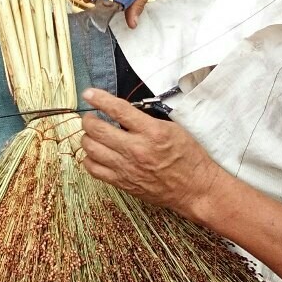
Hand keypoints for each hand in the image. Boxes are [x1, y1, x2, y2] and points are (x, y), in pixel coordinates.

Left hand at [79, 88, 225, 216]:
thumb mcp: (173, 129)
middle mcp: (136, 149)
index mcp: (151, 132)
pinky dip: (89, 159)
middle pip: (97, 129)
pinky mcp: (122, 183)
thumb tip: (122, 112)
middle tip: (91, 116)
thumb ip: (146, 120)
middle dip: (88, 119)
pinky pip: (93, 169)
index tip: (89, 94)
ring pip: (91, 148)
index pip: (118, 110)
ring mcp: (126, 168)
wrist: (194, 188)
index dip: (99, 99)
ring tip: (91, 134)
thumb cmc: (187, 157)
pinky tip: (95, 154)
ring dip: (86, 137)